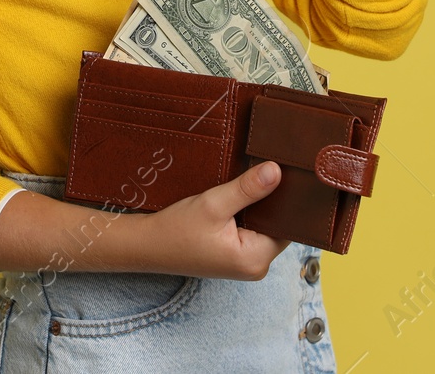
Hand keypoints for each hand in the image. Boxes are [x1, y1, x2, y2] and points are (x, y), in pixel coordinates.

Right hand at [131, 160, 290, 279]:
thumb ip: (247, 189)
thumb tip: (276, 171)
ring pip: (264, 226)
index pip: (288, 225)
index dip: (287, 199)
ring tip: (253, 180)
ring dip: (258, 206)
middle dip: (272, 201)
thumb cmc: (176, 229)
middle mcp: (255, 266)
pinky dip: (247, 214)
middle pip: (277, 226)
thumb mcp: (213, 204)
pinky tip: (240, 196)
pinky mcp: (234, 256)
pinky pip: (251, 231)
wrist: (147, 245)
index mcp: (256, 259)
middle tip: (268, 169)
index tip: (287, 174)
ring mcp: (245, 262)